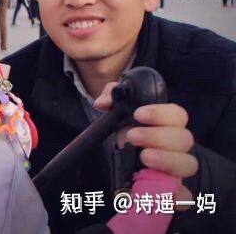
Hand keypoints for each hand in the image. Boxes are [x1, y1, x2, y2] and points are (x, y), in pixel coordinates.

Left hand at [95, 82, 197, 208]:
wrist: (120, 158)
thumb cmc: (124, 131)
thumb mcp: (116, 111)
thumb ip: (111, 97)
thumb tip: (103, 102)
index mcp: (167, 124)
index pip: (177, 114)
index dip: (160, 113)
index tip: (138, 114)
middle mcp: (176, 146)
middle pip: (184, 138)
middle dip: (158, 136)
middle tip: (133, 136)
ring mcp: (176, 168)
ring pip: (188, 164)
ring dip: (167, 160)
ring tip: (144, 157)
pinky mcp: (173, 189)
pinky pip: (185, 195)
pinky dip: (178, 194)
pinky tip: (164, 191)